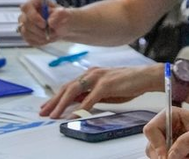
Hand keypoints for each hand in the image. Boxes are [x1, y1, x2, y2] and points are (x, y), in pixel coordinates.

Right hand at [17, 0, 73, 45]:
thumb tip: (50, 22)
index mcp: (35, 1)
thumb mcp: (65, 14)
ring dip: (40, 36)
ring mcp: (24, 23)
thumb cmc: (63, 17)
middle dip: (39, 30)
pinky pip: (29, 40)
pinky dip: (39, 41)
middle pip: (25, 22)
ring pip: (26, 32)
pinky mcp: (25, 34)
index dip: (33, 16)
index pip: (26, 7)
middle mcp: (27, 11)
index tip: (44, 24)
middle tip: (51, 32)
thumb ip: (59, 15)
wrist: (62, 27)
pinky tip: (46, 38)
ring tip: (51, 34)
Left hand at [40, 65, 160, 118]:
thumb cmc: (126, 84)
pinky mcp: (106, 84)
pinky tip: (75, 115)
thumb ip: (90, 95)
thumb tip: (76, 104)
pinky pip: (90, 98)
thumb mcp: (105, 91)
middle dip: (53, 101)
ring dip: (62, 104)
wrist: (144, 76)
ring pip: (74, 90)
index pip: (68, 86)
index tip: (46, 107)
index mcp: (90, 74)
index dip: (56, 97)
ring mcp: (98, 77)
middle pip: (67, 87)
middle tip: (43, 113)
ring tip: (54, 115)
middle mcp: (91, 73)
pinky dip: (81, 107)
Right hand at [144, 106, 188, 158]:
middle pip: (151, 146)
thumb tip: (169, 156)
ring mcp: (173, 143)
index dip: (156, 144)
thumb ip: (184, 143)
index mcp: (171, 117)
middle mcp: (169, 129)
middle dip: (161, 156)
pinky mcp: (179, 154)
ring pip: (158, 157)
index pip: (151, 130)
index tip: (166, 157)